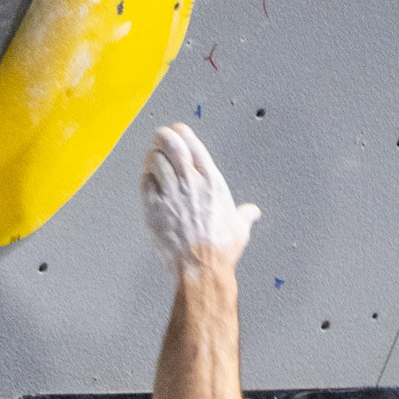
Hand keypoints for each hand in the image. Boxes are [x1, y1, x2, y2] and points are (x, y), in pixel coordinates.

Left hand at [139, 122, 259, 273]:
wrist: (201, 268)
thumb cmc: (221, 249)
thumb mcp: (239, 228)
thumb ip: (244, 215)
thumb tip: (252, 212)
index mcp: (211, 181)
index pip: (193, 145)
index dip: (182, 133)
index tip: (178, 130)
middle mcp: (190, 183)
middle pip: (171, 146)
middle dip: (163, 136)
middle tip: (160, 135)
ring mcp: (170, 195)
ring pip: (155, 161)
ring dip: (152, 156)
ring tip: (152, 156)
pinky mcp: (154, 209)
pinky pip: (145, 183)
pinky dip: (145, 177)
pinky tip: (148, 178)